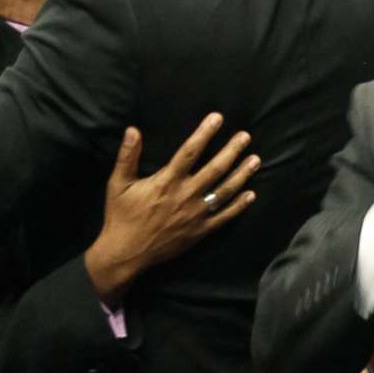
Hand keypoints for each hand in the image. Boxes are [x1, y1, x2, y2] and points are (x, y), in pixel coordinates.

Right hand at [83, 116, 258, 304]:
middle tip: (245, 136)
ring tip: (255, 160)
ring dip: (241, 174)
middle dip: (232, 151)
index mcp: (166, 181)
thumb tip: (132, 130)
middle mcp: (185, 195)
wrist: (126, 254)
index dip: (205, 133)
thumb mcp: (118, 184)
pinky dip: (239, 206)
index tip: (217, 118)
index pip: (190, 152)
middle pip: (215, 168)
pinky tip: (251, 195)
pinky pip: (224, 216)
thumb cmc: (121, 216)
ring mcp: (195, 214)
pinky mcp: (200, 231)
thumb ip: (127, 156)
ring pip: (225, 191)